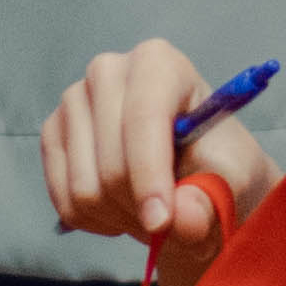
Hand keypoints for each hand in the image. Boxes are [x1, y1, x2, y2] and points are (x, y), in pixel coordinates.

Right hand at [43, 39, 279, 254]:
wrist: (194, 171)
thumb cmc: (216, 164)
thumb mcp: (232, 183)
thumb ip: (210, 201)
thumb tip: (180, 219)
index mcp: (158, 63)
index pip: (143, 118)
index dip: (150, 175)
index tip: (162, 222)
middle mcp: (107, 71)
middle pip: (111, 162)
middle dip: (140, 206)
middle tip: (167, 218)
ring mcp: (73, 101)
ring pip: (84, 188)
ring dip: (119, 216)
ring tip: (147, 209)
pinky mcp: (53, 134)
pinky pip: (63, 199)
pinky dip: (94, 220)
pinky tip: (119, 208)